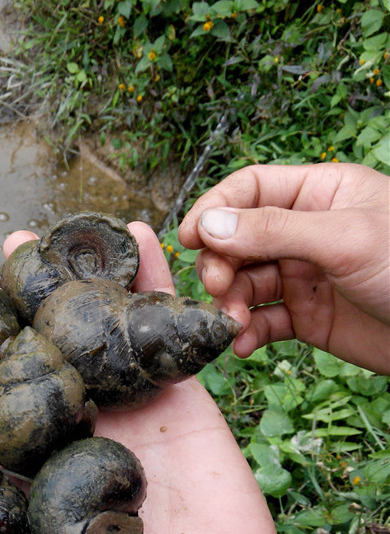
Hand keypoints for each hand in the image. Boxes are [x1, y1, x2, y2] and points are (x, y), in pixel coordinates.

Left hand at [0, 222, 296, 533]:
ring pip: (75, 337)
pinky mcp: (177, 409)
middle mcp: (59, 443)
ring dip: (53, 284)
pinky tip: (130, 237)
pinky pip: (158, 338)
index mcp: (14, 486)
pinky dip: (149, 284)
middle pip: (4, 362)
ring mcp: (119, 420)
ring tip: (26, 236)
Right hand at [177, 162, 389, 373]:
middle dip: (221, 263)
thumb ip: (274, 230)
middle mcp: (307, 232)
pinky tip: (243, 344)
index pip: (252, 189)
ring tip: (232, 322)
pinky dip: (248, 333)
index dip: (216, 210)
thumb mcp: (345, 238)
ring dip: (230, 302)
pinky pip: (263, 321)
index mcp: (321, 194)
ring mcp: (305, 276)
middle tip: (216, 287)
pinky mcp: (307, 318)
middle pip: (240, 240)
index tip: (190, 237)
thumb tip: (210, 224)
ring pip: (246, 283)